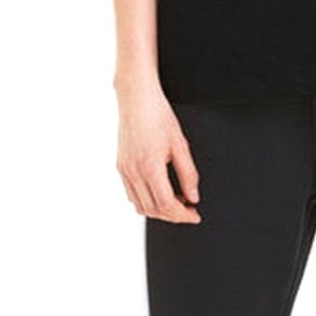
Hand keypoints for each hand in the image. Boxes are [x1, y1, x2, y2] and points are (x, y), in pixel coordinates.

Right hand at [117, 83, 201, 223]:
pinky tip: (159, 193)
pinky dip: (146, 201)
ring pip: (140, 206)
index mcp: (150, 167)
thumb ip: (189, 174)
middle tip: (189, 210)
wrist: (137, 99)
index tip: (194, 215)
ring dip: (159, 211)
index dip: (183, 215)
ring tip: (176, 202)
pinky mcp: (120, 167)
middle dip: (173, 216)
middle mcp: (133, 172)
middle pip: (153, 210)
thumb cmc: (158, 116)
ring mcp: (124, 170)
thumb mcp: (180, 145)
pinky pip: (131, 194)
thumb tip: (193, 197)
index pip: (167, 205)